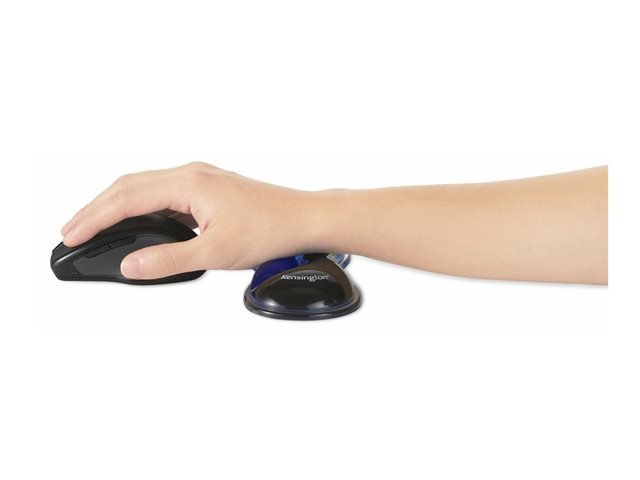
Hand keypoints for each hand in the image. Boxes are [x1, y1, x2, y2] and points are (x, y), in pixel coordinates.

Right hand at [61, 162, 321, 278]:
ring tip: (94, 226)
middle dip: (96, 208)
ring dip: (117, 205)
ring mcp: (199, 179)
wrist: (304, 219)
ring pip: (145, 187)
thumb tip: (131, 265)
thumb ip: (168, 260)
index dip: (94, 217)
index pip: (127, 198)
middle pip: (129, 186)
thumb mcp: (216, 253)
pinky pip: (162, 192)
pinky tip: (135, 222)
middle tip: (71, 231)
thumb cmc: (271, 228)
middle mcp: (191, 174)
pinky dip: (140, 206)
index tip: (71, 234)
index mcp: (189, 183)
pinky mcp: (207, 188)